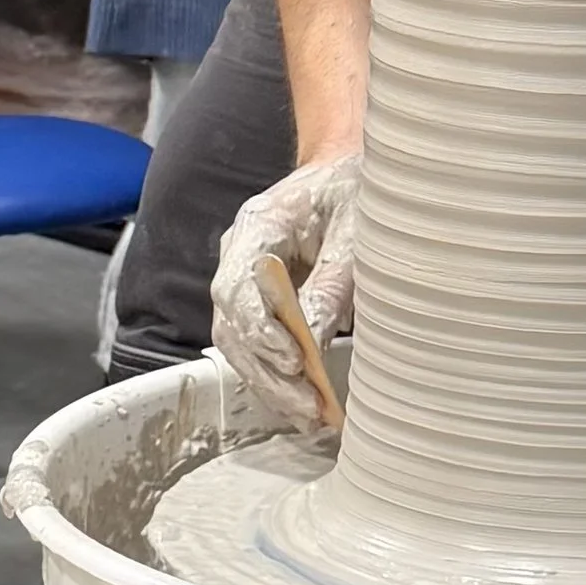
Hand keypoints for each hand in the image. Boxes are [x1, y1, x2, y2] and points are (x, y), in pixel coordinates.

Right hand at [210, 151, 361, 433]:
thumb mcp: (354, 233)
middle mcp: (239, 253)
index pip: (237, 289)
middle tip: (309, 407)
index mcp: (258, 225)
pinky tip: (303, 401)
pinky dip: (274, 374)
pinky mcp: (257, 298)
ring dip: (269, 382)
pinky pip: (253, 342)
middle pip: (231, 324)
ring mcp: (243, 277)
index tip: (296, 363)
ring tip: (310, 416)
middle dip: (266, 372)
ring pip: (237, 341)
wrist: (347, 169)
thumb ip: (331, 286)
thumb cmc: (353, 191)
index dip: (261, 333)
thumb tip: (313, 346)